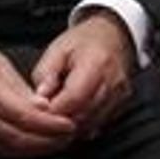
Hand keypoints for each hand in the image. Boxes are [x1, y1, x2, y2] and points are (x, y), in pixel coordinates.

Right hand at [0, 36, 76, 156]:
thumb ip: (21, 89)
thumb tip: (43, 107)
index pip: (26, 118)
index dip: (51, 125)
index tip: (68, 125)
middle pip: (19, 139)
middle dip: (48, 142)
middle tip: (67, 138)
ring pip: (8, 150)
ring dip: (34, 150)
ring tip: (54, 143)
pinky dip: (15, 151)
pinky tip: (29, 146)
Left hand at [30, 10, 136, 139]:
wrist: (112, 35)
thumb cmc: (84, 41)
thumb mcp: (57, 49)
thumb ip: (45, 74)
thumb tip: (39, 100)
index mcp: (96, 63)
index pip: (73, 98)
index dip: (53, 109)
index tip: (40, 107)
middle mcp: (112, 81)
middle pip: (83, 114)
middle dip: (60, 118)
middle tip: (47, 108)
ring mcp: (119, 94)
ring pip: (90, 123)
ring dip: (71, 123)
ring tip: (60, 107)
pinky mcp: (121, 103)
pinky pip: (98, 122)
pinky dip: (82, 122)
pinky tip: (73, 110)